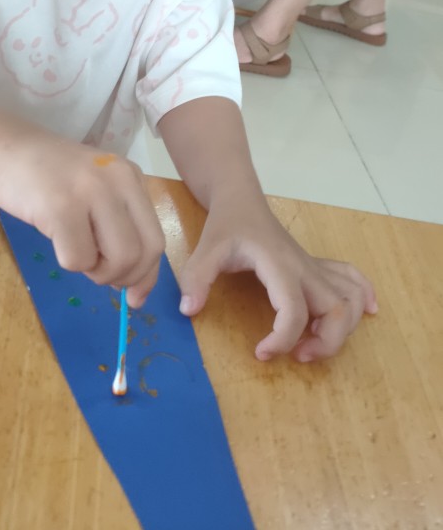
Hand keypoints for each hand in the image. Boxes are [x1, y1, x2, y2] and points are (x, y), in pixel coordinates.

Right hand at [0, 133, 164, 307]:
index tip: (133, 296)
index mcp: (131, 178)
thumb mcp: (96, 193)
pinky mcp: (61, 206)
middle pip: (142, 253)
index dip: (146, 275)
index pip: (156, 239)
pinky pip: (78, 259)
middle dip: (120, 277)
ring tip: (75, 251)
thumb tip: (137, 292)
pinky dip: (69, 263)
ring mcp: (90, 191)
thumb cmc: (51, 177)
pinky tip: (56, 239)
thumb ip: (119, 230)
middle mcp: (119, 181)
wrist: (8, 148)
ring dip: (95, 272)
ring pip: (118, 260)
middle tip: (95, 271)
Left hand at [178, 199, 377, 360]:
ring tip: (314, 342)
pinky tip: (367, 312)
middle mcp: (304, 268)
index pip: (294, 310)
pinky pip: (352, 281)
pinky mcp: (317, 268)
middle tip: (296, 355)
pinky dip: (363, 298)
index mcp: (279, 265)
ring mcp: (314, 267)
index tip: (260, 353)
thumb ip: (196, 278)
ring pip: (350, 299)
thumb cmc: (226, 226)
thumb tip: (188, 310)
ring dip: (342, 328)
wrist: (242, 201)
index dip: (282, 339)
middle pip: (337, 310)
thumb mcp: (205, 249)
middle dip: (325, 342)